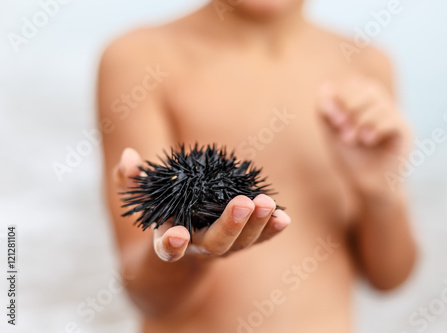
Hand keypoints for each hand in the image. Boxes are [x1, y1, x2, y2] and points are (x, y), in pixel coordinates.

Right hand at [114, 148, 290, 261]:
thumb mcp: (143, 199)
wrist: (183, 243)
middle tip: (243, 203)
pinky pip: (259, 238)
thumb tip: (129, 156)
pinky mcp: (242, 241)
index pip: (168, 247)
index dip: (172, 244)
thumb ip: (132, 180)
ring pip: (242, 242)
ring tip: (266, 202)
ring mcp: (223, 247)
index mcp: (170, 241)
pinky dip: (271, 229)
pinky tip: (283, 217)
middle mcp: (199, 248)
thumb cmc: (163, 213)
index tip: (177, 236)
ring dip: (257, 223)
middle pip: (216, 243)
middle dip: (230, 225)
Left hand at [318, 77, 411, 196]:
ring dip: (360, 120)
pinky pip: (393, 120)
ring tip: (351, 139)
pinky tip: (367, 140)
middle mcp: (383, 107)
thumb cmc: (350, 159)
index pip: (354, 85)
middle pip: (368, 89)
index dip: (340, 97)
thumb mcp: (331, 133)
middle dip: (350, 107)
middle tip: (341, 129)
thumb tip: (325, 86)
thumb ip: (325, 111)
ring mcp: (396, 118)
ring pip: (380, 104)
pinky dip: (376, 127)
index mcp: (365, 104)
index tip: (332, 120)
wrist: (367, 186)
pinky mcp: (406, 133)